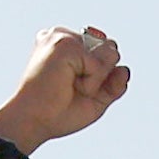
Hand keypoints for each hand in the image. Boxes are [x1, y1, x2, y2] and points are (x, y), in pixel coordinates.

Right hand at [0, 26, 129, 153]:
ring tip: (69, 87)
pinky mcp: (64, 44)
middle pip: (110, 49)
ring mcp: (63, 37)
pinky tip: (67, 84)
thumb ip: (113, 84)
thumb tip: (125, 69)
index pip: (105, 52)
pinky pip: (99, 64)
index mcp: (67, 45)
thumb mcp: (94, 100)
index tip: (74, 90)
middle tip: (72, 89)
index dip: (101, 77)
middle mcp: (63, 36)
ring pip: (108, 54)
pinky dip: (91, 81)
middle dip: (102, 75)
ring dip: (96, 79)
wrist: (34, 122)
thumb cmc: (56, 113)